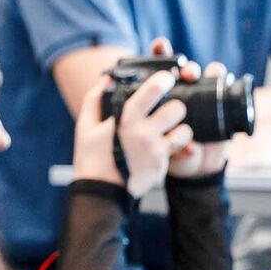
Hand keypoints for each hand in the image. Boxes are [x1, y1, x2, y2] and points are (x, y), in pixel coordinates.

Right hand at [71, 69, 191, 199]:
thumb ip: (95, 98)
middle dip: (175, 106)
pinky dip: (172, 147)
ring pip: (185, 131)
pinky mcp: (162, 167)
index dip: (163, 80)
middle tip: (167, 110)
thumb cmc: (91, 156)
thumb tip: (108, 78)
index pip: (152, 91)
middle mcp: (144, 135)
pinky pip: (177, 151)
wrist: (99, 192)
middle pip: (177, 109)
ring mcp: (155, 153)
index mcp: (125, 121)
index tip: (166, 77)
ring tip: (168, 130)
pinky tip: (159, 148)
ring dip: (179, 128)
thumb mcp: (85, 125)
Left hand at [167, 58, 231, 178]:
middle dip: (189, 68)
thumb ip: (176, 147)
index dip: (161, 53)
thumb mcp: (166, 148)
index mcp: (164, 94)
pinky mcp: (224, 106)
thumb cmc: (170, 149)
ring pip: (211, 75)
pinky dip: (228, 84)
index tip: (160, 45)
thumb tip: (190, 149)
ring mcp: (206, 97)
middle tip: (188, 74)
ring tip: (209, 76)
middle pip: (188, 70)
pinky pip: (228, 90)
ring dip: (211, 72)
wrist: (192, 165)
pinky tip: (227, 80)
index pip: (160, 68)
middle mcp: (186, 91)